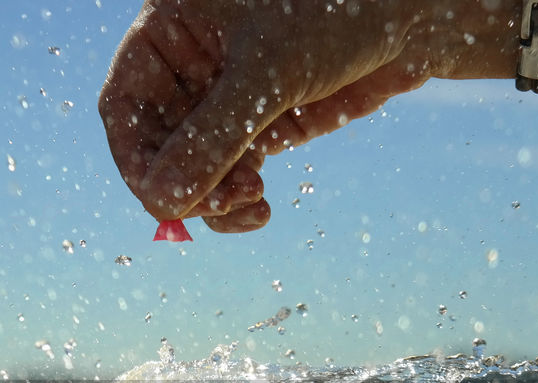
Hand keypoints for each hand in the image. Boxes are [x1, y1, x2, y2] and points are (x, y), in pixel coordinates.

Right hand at [98, 0, 513, 232]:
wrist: (413, 16)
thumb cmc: (335, 10)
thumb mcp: (268, 71)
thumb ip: (212, 138)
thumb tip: (161, 204)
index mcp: (170, 28)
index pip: (124, 103)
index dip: (134, 156)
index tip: (157, 199)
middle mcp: (190, 65)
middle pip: (156, 145)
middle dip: (183, 183)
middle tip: (218, 205)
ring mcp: (225, 100)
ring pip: (193, 168)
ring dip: (212, 198)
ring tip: (249, 204)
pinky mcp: (261, 127)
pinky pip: (229, 175)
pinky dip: (238, 200)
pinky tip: (259, 208)